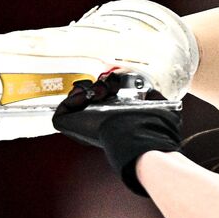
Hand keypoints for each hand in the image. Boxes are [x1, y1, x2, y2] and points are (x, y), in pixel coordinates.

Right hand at [53, 75, 182, 196]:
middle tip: (109, 87)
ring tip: (101, 93)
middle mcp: (98, 121)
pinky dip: (71, 99)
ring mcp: (82, 124)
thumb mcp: (156, 106)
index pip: (104, 98)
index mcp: (116, 117)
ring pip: (76, 99)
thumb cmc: (150, 125)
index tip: (117, 83)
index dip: (108, 85)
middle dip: (99, 85)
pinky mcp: (69, 126)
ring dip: (87, 89)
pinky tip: (85, 96)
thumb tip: (149, 91)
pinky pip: (61, 110)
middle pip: (89, 95)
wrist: (137, 135)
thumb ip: (154, 97)